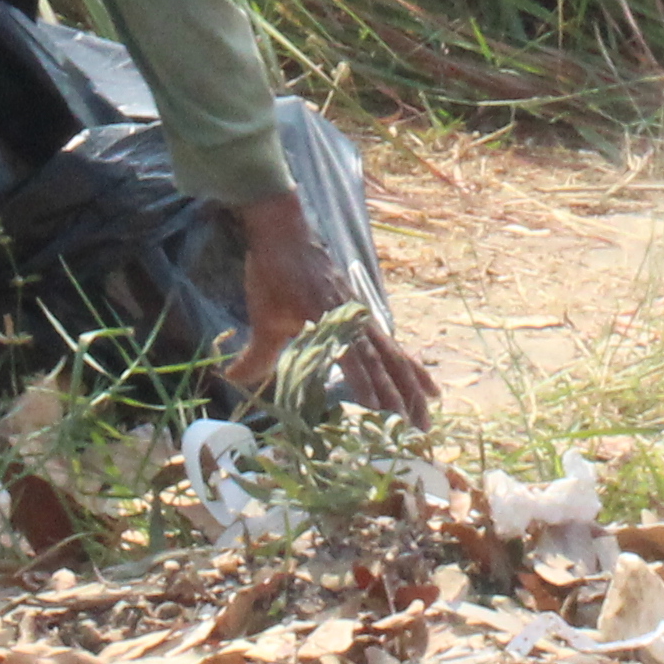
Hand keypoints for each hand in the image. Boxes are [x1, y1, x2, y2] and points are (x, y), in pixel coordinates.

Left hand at [235, 190, 436, 422]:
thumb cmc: (273, 274)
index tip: (379, 412)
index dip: (366, 385)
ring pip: (395, 357)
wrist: (286, 232)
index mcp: (330, 320)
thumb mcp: (263, 315)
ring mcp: (363, 317)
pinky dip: (410, 366)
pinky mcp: (365, 315)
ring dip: (412, 387)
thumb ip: (256, 353)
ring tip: (429, 415)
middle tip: (416, 431)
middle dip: (401, 397)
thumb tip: (234, 381)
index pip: (353, 359)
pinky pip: (393, 346)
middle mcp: (354, 320)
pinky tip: (426, 385)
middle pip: (385, 363)